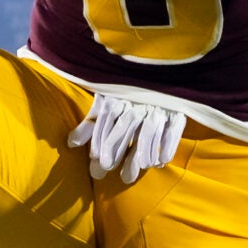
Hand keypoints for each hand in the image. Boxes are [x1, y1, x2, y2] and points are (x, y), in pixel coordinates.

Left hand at [67, 91, 186, 183]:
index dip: (100, 136)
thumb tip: (71, 143)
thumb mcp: (107, 105)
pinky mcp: (176, 113)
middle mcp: (137, 101)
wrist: (161, 76)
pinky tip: (160, 163)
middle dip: (116, 146)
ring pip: (149, 129)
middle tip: (106, 167)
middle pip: (126, 125)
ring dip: (142, 151)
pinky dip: (168, 145)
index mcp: (118, 97)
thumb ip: (90, 124)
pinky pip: (173, 128)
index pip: (107, 115)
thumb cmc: (126, 98)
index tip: (95, 157)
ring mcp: (158, 106)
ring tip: (134, 172)